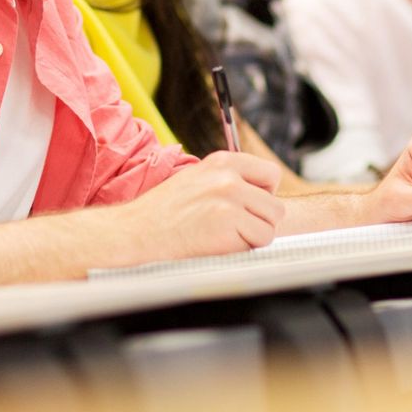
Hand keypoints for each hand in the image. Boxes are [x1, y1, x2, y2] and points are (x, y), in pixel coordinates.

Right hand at [125, 152, 284, 259]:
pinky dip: (243, 250)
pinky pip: (258, 243)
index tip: (249, 206)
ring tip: (222, 235)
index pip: (270, 173)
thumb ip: (229, 180)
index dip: (264, 195)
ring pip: (270, 226)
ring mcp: (229, 198)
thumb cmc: (163, 213)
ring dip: (252, 237)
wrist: (136, 232)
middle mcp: (228, 176)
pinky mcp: (228, 222)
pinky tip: (217, 244)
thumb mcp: (197, 180)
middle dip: (259, 221)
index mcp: (222, 161)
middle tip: (232, 228)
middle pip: (275, 205)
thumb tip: (262, 195)